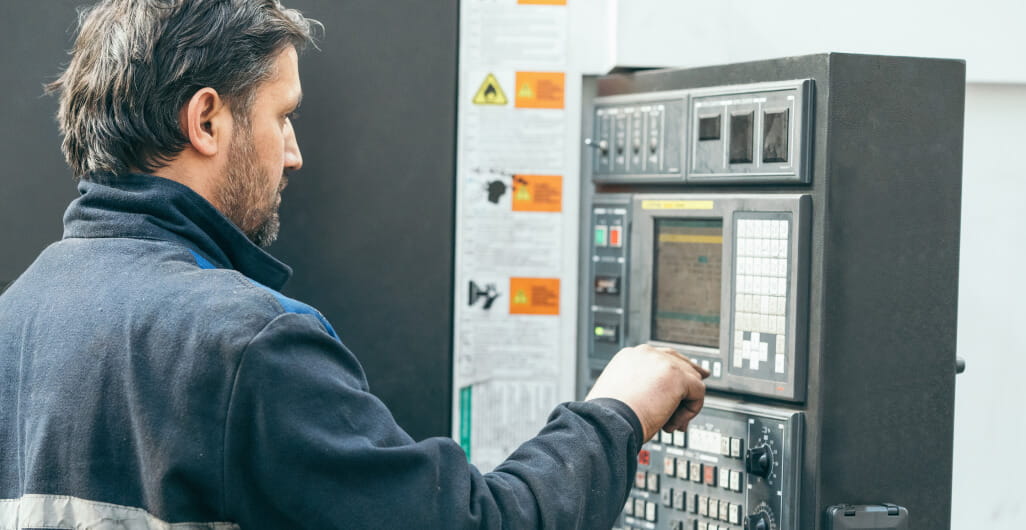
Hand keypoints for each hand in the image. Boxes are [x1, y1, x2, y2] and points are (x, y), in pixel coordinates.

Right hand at [585, 344, 709, 441]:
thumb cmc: (609, 417)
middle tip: (689, 405)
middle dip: (687, 385)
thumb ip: (639, 389)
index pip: (660, 359)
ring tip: (669, 424)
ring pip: (691, 379)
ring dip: (683, 405)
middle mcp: (646, 354)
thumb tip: (657, 400)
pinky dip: (689, 412)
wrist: (608, 422)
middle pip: (679, 362)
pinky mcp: (677, 376)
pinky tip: (672, 424)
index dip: (672, 375)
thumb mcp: (620, 396)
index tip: (679, 389)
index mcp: (630, 357)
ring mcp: (663, 362)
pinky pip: (698, 393)